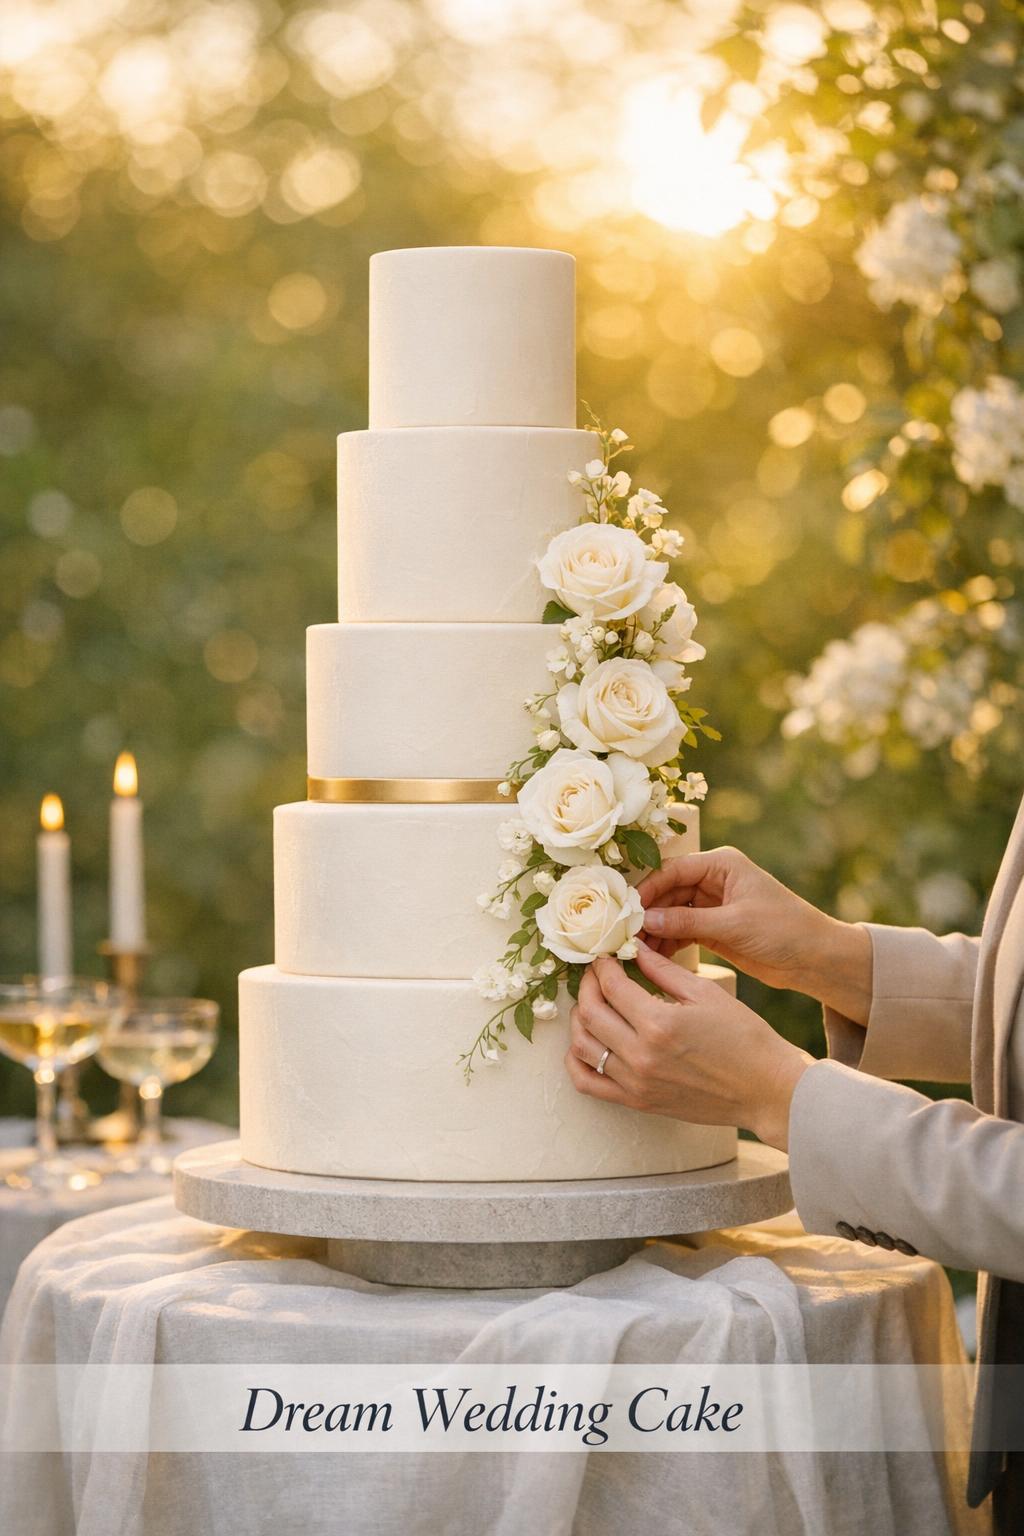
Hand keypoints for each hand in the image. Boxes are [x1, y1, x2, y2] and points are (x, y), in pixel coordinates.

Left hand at [564, 945, 810, 1150]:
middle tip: (595, 974)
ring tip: (591, 1003)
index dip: (602, 965)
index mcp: (659, 1023)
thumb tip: (634, 948)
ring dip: (579, 1020)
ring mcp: (636, 1082)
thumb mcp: (706, 993)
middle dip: (587, 986)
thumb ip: (664, 970)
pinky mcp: (637, 1102)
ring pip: (582, 1047)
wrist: (765, 1090)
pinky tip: (587, 1042)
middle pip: (590, 1013)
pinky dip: (576, 1061)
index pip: (611, 986)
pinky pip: (588, 1083)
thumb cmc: (744, 1038)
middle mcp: (641, 1055)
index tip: (605, 956)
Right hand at [637, 846, 871, 1023]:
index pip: (673, 870)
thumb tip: (644, 921)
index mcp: (722, 864)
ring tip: (632, 951)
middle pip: (667, 891)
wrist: (816, 959)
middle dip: (646, 913)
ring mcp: (712, 905)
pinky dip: (666, 943)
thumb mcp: (734, 924)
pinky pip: (680, 931)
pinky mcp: (713, 929)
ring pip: (670, 913)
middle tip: (622, 934)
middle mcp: (714, 880)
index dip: (647, 889)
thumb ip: (687, 922)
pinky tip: (650, 958)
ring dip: (653, 931)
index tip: (626, 910)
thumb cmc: (784, 930)